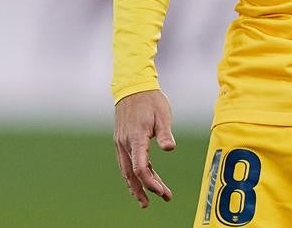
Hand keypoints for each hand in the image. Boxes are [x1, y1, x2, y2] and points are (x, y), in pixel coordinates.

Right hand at [113, 89, 175, 207]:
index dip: (151, 183)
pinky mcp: (122, 141)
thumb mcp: (163, 115)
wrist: (132, 88)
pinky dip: (134, 174)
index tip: (161, 192)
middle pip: (131, 174)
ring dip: (136, 185)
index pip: (141, 168)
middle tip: (155, 203)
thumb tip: (170, 149)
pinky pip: (127, 162)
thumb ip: (165, 133)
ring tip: (146, 199)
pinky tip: (143, 180)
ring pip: (127, 170)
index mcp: (136, 139)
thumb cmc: (151, 101)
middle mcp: (125, 144)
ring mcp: (122, 143)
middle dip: (143, 190)